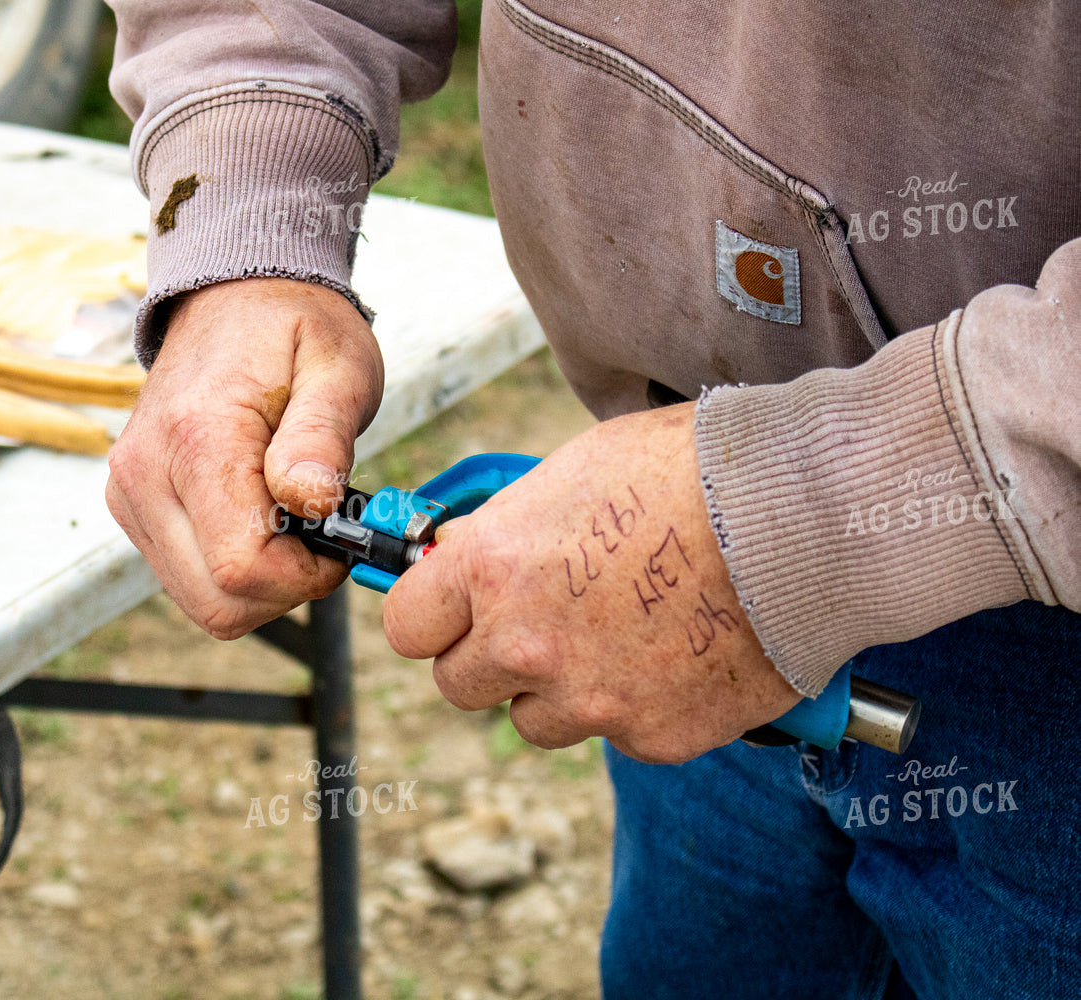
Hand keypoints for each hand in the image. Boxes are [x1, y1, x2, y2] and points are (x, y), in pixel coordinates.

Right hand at [106, 278, 383, 638]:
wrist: (232, 295)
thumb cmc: (292, 329)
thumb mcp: (337, 367)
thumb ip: (323, 436)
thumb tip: (312, 501)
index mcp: (196, 439)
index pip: (240, 568)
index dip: (303, 575)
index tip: (338, 536)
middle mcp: (144, 474)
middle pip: (214, 601)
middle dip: (282, 589)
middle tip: (320, 534)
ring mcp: (130, 494)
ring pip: (198, 599)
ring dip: (258, 582)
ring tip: (291, 518)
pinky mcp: (131, 505)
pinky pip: (185, 576)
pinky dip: (230, 568)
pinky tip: (260, 518)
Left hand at [381, 403, 799, 763]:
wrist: (802, 516)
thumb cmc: (689, 469)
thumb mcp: (569, 473)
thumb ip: (508, 530)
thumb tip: (470, 553)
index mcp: (493, 568)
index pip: (407, 624)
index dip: (431, 613)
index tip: (454, 607)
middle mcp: (527, 644)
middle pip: (459, 683)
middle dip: (489, 656)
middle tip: (538, 624)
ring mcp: (590, 699)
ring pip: (535, 720)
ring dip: (559, 689)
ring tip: (618, 638)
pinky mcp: (653, 736)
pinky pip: (618, 733)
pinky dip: (638, 704)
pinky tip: (677, 655)